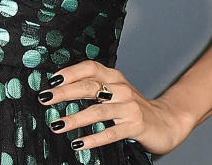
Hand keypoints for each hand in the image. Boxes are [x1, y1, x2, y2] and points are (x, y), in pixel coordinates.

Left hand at [38, 60, 194, 155]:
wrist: (166, 121)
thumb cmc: (133, 107)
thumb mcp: (115, 92)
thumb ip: (94, 88)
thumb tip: (59, 90)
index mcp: (114, 77)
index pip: (90, 67)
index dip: (70, 72)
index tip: (51, 80)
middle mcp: (121, 88)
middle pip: (90, 87)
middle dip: (64, 93)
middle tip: (44, 99)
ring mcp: (129, 107)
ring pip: (98, 111)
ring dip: (75, 119)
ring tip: (56, 125)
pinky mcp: (135, 126)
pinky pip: (111, 133)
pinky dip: (93, 138)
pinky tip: (78, 144)